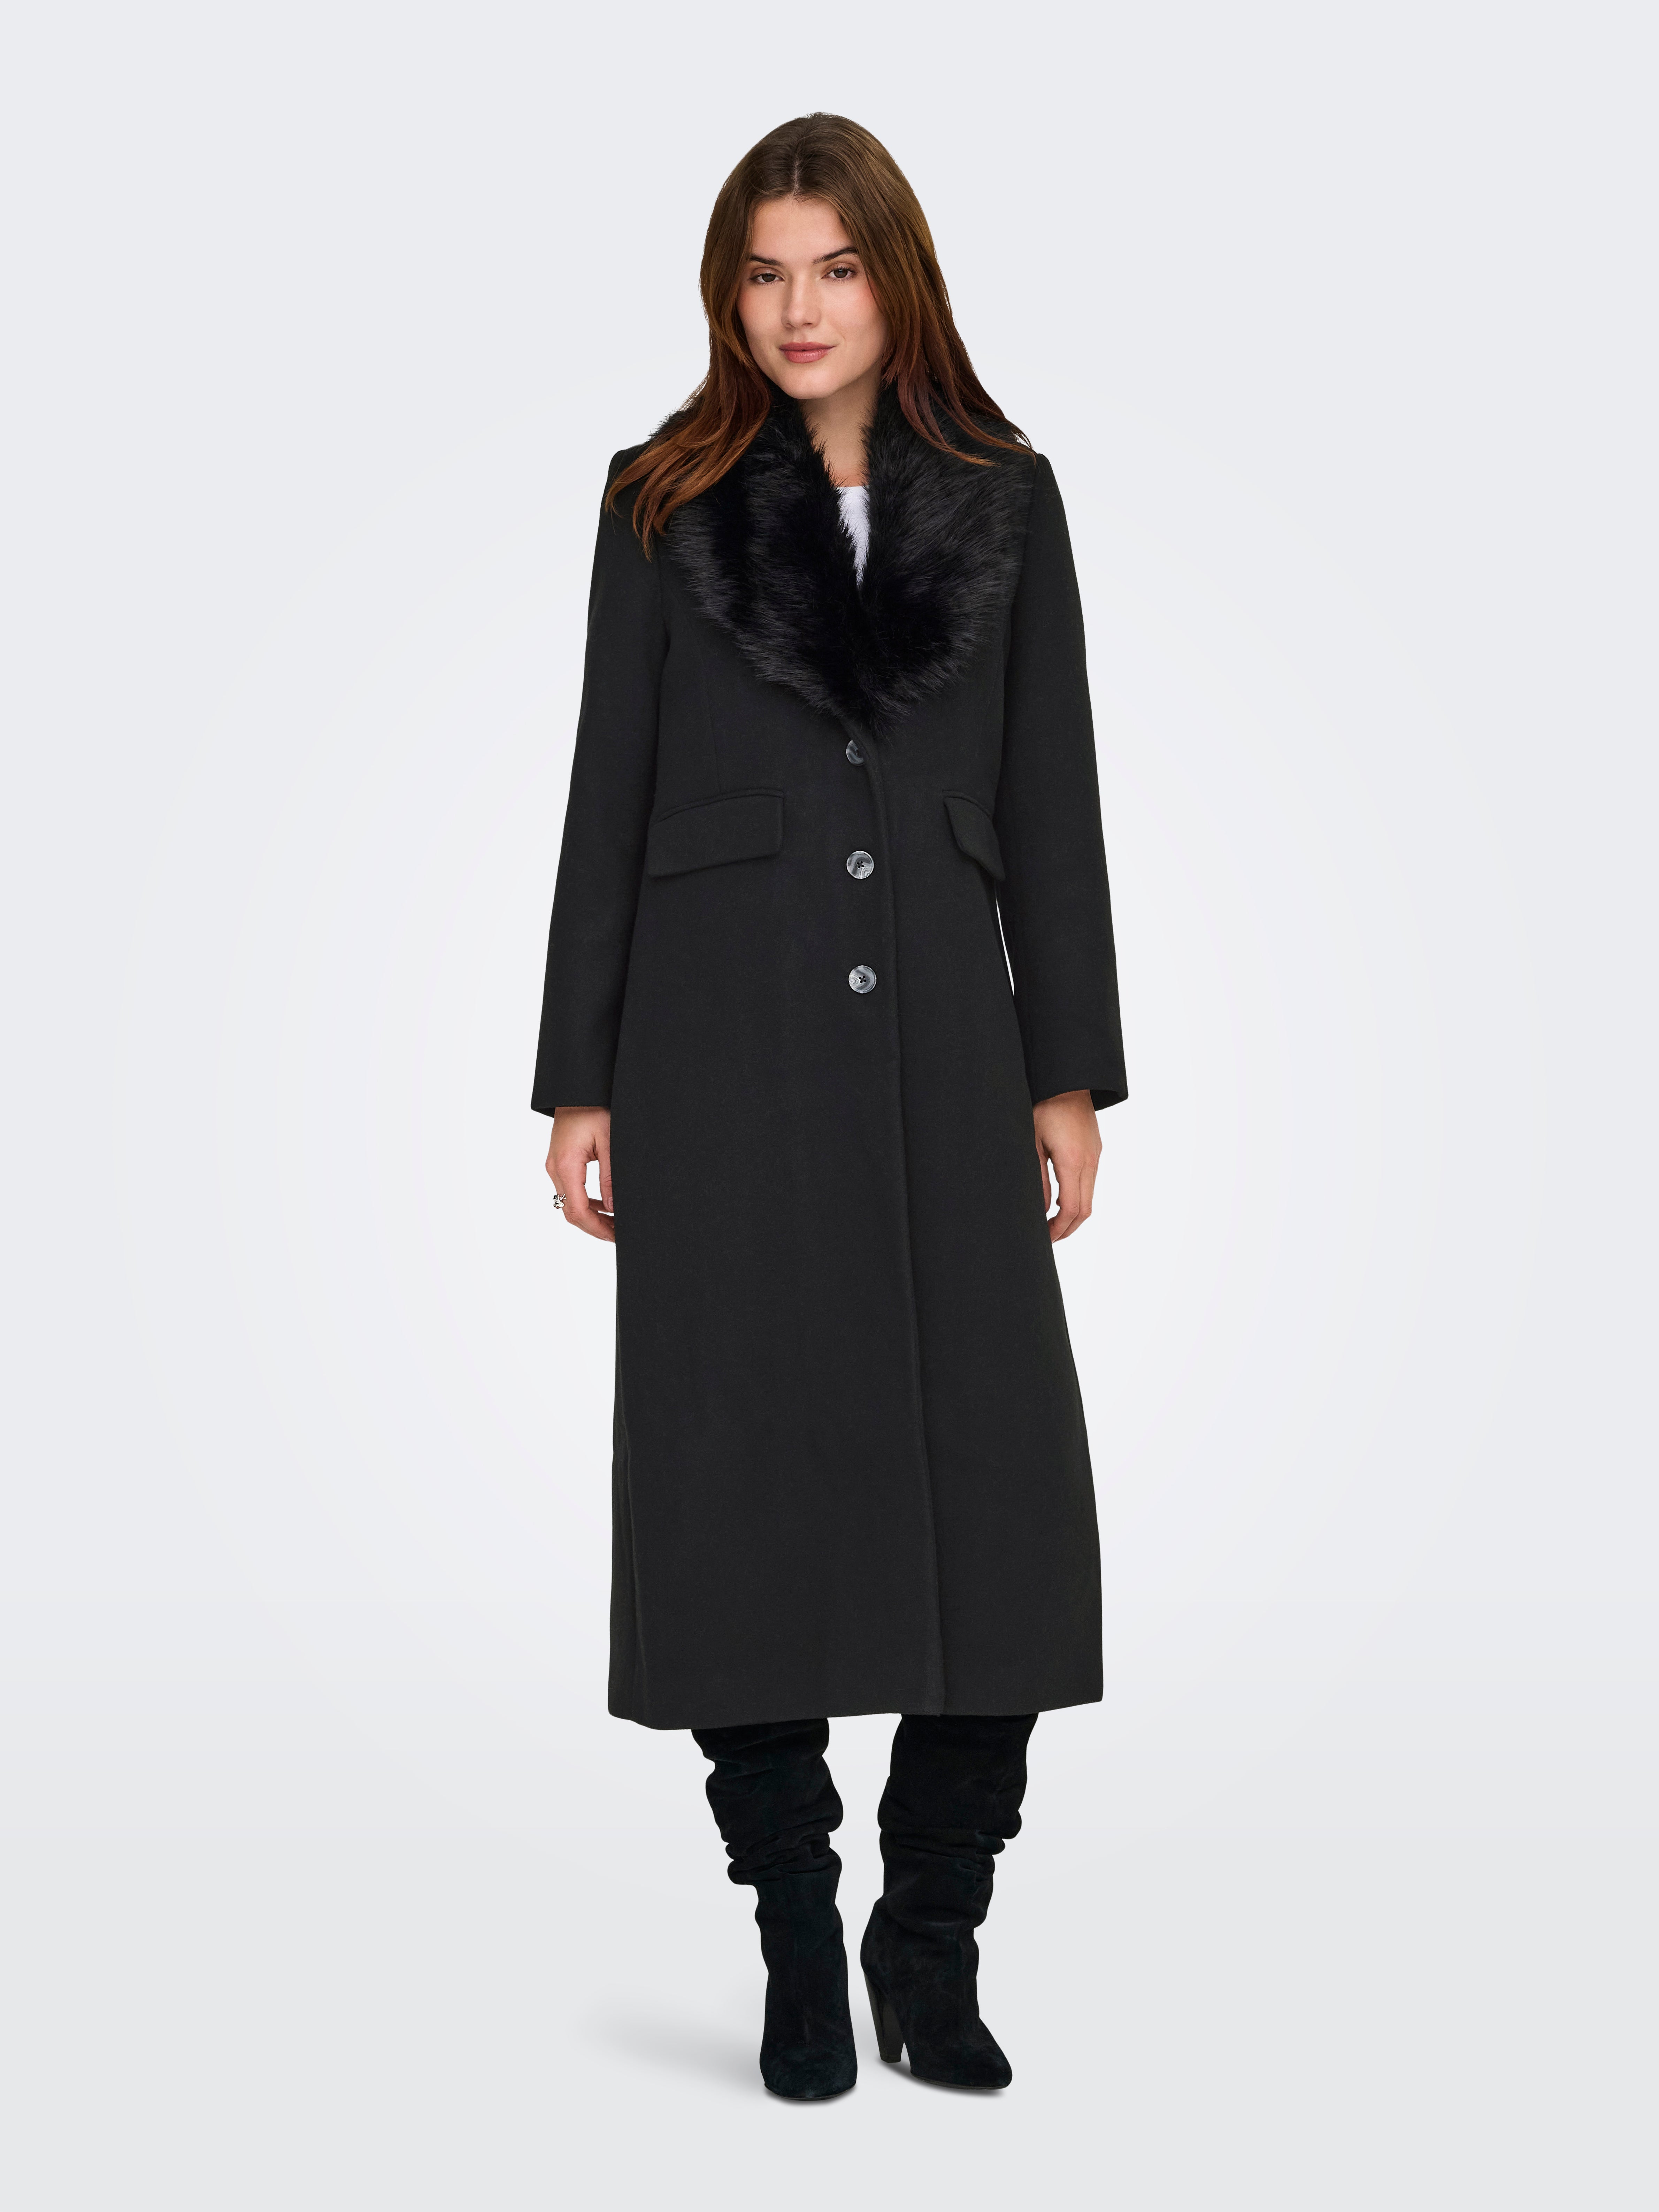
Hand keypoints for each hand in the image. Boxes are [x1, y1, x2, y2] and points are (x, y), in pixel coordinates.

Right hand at [546, 1107, 613, 1242]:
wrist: (577, 1089)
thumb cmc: (593, 1108)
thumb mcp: (609, 1142)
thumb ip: (610, 1177)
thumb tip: (612, 1207)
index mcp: (566, 1165)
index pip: (577, 1210)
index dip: (597, 1228)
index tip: (615, 1236)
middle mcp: (555, 1168)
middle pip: (570, 1211)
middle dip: (594, 1227)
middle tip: (618, 1235)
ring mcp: (554, 1166)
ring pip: (568, 1203)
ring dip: (590, 1216)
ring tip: (614, 1224)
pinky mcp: (559, 1162)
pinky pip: (569, 1190)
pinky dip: (585, 1202)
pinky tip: (603, 1205)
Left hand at [1032, 1090, 1100, 1241]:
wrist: (1066, 1079)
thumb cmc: (1043, 1106)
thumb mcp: (1032, 1144)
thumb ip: (1037, 1179)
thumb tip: (1041, 1210)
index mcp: (1073, 1161)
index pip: (1072, 1209)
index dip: (1058, 1230)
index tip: (1044, 1239)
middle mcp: (1090, 1161)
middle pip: (1085, 1209)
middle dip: (1067, 1228)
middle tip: (1048, 1238)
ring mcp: (1096, 1155)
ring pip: (1090, 1197)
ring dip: (1073, 1214)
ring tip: (1052, 1222)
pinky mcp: (1096, 1149)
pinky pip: (1090, 1181)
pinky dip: (1078, 1197)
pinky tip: (1060, 1199)